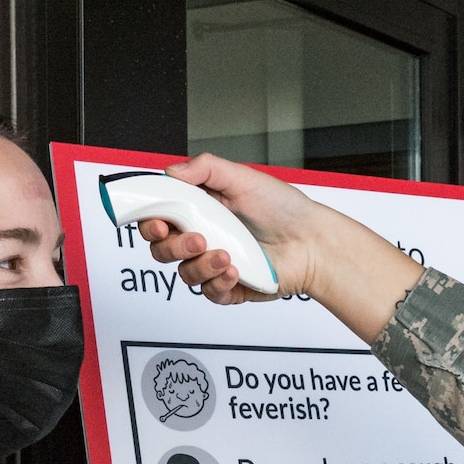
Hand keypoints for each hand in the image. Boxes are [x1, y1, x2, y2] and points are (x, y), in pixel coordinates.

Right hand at [142, 152, 422, 341]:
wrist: (313, 240)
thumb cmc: (283, 208)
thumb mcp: (242, 177)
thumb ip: (205, 169)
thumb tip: (172, 171)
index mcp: (198, 211)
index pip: (159, 219)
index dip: (150, 222)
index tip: (157, 223)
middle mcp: (202, 238)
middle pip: (163, 250)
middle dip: (174, 246)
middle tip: (198, 238)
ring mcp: (214, 265)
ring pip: (185, 274)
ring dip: (200, 265)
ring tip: (226, 255)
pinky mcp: (230, 288)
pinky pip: (210, 293)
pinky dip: (218, 283)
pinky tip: (235, 270)